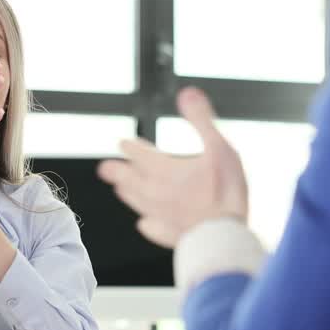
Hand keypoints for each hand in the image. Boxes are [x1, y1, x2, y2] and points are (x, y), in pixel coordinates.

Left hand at [97, 87, 247, 247]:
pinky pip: (151, 227)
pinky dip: (145, 223)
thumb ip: (201, 119)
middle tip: (104, 169)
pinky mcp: (168, 235)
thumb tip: (187, 93)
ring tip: (120, 189)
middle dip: (117, 171)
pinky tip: (143, 223)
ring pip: (137, 202)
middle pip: (130, 179)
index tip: (123, 143)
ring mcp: (160, 216)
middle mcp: (155, 193)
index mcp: (164, 170)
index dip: (130, 147)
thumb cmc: (225, 192)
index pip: (139, 154)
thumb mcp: (219, 147)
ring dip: (127, 193)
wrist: (224, 235)